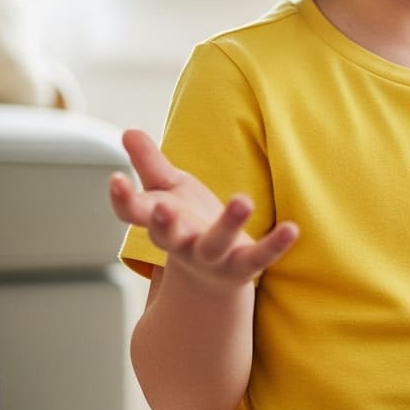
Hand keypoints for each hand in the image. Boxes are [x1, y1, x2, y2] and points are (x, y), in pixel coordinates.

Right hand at [109, 129, 297, 292]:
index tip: (116, 179)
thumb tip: (127, 130)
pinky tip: (293, 229)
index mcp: (160, 222)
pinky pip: (259, 257)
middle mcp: (181, 243)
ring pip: (215, 245)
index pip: (133, 213)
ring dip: (229, 224)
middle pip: (167, 237)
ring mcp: (212, 258)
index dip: (122, 198)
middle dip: (163, 224)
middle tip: (163, 208)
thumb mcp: (168, 190)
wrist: (210, 278)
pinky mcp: (242, 266)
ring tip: (244, 200)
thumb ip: (149, 163)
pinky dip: (275, 245)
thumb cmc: (186, 222)